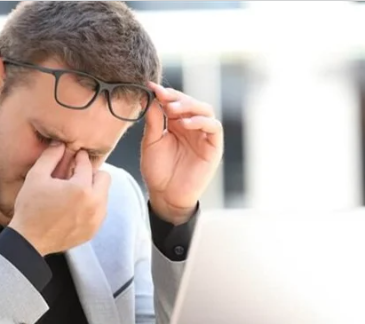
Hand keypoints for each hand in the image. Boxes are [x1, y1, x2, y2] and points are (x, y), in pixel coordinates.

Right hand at [9, 145, 110, 255]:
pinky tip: (74, 207)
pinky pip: (99, 212)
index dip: (79, 158)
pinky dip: (91, 206)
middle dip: (91, 174)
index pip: (87, 165)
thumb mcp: (36, 177)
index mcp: (81, 189)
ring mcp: (96, 220)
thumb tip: (60, 144)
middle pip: (104, 178)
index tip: (75, 157)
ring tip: (73, 192)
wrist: (29, 241)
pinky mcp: (93, 231)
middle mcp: (94, 204)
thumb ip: (50, 157)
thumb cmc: (30, 209)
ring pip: (104, 195)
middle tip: (75, 176)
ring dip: (92, 190)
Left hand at [141, 83, 223, 224]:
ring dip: (190, 106)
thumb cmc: (157, 170)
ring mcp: (203, 135)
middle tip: (163, 97)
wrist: (165, 195)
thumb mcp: (151, 142)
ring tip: (173, 110)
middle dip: (177, 98)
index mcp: (176, 123)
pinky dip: (202, 122)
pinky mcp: (213, 147)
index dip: (165, 93)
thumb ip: (154, 121)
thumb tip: (153, 98)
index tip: (152, 87)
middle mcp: (191, 126)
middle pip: (191, 102)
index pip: (175, 101)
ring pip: (205, 110)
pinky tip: (186, 124)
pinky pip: (214, 128)